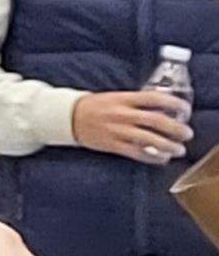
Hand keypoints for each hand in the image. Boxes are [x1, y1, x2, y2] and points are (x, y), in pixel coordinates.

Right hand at [71, 90, 192, 165]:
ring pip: (149, 140)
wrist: (67, 117)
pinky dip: (152, 157)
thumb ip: (136, 102)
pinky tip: (162, 158)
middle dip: (176, 129)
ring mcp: (117, 130)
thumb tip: (162, 108)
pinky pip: (137, 153)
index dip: (174, 104)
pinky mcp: (112, 145)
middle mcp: (122, 114)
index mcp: (124, 99)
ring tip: (179, 150)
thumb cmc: (94, 106)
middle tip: (187, 134)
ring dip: (168, 146)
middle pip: (156, 121)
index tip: (185, 110)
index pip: (154, 99)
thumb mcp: (115, 97)